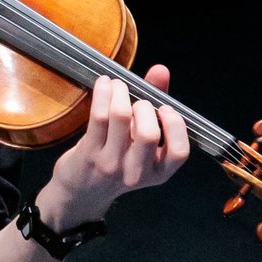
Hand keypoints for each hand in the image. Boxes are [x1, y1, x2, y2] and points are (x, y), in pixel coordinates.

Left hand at [34, 66, 190, 229]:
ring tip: (118, 85)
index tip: (165, 108)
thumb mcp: (141, 143)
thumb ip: (155, 107)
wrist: (81, 191)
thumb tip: (161, 70)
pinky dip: (103, 94)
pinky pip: (98, 116)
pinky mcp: (88, 153)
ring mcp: (111, 164)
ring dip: (120, 93)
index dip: (175, 125)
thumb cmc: (118, 160)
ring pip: (120, 118)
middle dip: (144, 106)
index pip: (180, 152)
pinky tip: (104, 84)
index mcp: (159, 172)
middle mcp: (137, 172)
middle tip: (137, 101)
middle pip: (149, 133)